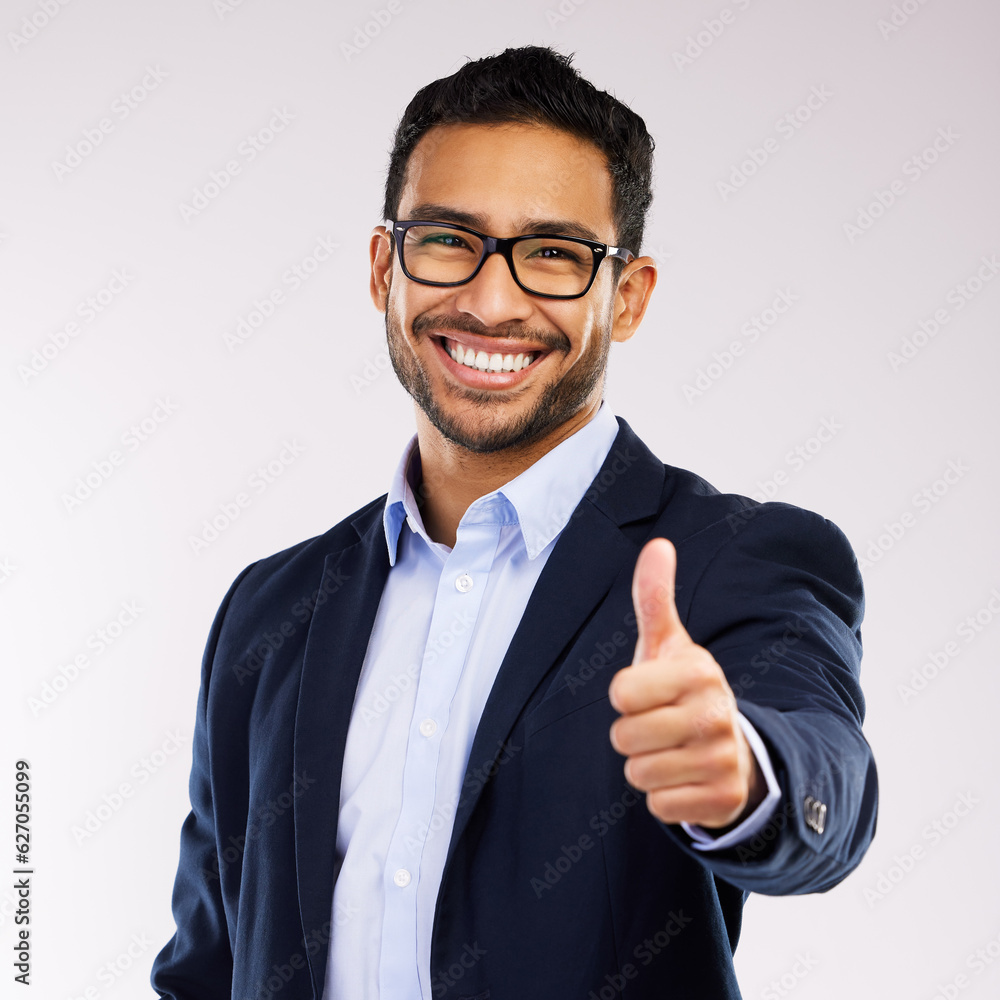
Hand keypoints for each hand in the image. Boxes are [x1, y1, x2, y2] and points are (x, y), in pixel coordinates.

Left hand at [608, 537, 764, 829]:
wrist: (732, 748)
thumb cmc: (683, 690)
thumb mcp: (669, 645)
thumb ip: (655, 598)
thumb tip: (657, 544)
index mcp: (700, 671)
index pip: (621, 692)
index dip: (626, 695)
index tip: (649, 692)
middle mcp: (718, 714)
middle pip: (624, 737)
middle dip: (632, 735)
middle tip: (660, 725)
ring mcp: (724, 759)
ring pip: (638, 774)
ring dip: (646, 766)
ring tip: (672, 751)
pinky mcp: (723, 800)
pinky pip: (658, 806)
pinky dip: (663, 797)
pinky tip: (684, 778)